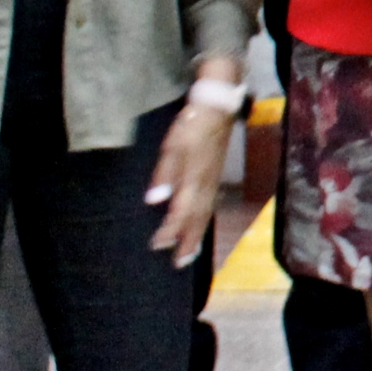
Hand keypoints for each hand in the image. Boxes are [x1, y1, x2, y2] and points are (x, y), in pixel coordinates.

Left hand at [148, 70, 239, 268]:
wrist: (216, 107)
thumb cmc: (190, 125)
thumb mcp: (172, 147)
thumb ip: (164, 175)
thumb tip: (155, 201)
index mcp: (193, 180)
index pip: (180, 213)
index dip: (169, 231)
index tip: (156, 246)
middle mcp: (205, 185)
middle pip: (197, 219)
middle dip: (188, 241)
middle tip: (180, 262)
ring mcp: (213, 181)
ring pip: (205, 214)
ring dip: (197, 234)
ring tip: (190, 251)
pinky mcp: (215, 175)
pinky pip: (210, 205)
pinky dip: (204, 219)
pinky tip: (200, 222)